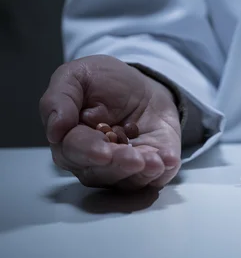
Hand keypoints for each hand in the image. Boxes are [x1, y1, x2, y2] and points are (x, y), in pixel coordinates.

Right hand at [40, 55, 181, 189]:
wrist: (142, 85)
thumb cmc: (104, 82)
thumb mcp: (77, 76)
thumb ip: (60, 98)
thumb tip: (55, 130)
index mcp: (71, 140)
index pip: (74, 151)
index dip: (89, 152)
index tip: (103, 151)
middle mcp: (94, 161)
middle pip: (101, 172)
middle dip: (118, 165)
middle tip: (133, 158)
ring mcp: (123, 168)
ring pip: (127, 181)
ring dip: (141, 173)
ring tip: (155, 161)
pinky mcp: (150, 167)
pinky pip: (155, 179)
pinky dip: (163, 171)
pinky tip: (168, 160)